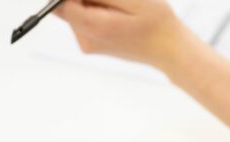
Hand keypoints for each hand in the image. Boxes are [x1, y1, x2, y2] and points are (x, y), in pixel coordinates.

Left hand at [55, 0, 191, 69]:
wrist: (169, 49)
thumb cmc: (157, 23)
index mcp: (94, 28)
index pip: (61, 3)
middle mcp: (86, 40)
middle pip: (66, 7)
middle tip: (115, 1)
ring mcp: (88, 44)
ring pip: (76, 11)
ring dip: (93, 2)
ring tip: (121, 6)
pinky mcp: (92, 43)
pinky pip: (84, 18)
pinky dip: (96, 9)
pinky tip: (118, 12)